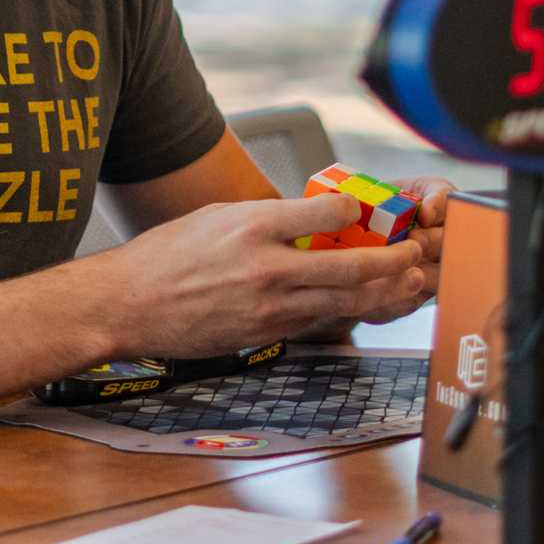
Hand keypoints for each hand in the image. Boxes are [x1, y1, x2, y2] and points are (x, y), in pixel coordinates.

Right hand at [115, 186, 441, 354]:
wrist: (129, 304)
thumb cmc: (167, 255)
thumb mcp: (217, 217)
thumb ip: (267, 218)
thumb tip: (309, 217)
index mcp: (254, 226)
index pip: (327, 213)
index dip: (357, 211)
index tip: (367, 210)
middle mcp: (267, 267)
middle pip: (351, 267)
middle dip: (392, 262)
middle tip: (414, 254)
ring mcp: (268, 307)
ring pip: (343, 302)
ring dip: (383, 294)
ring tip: (407, 284)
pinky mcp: (265, 333)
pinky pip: (315, 320)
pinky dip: (344, 312)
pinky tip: (362, 304)